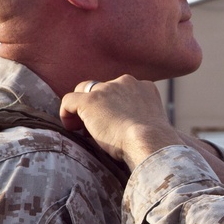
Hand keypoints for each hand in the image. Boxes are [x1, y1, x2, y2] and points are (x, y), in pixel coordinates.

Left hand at [60, 75, 180, 168]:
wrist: (149, 141)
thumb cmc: (155, 141)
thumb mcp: (156, 123)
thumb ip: (145, 118)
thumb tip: (142, 128)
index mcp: (144, 87)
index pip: (122, 90)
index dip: (114, 106)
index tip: (115, 122)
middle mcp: (126, 82)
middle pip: (103, 88)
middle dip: (100, 105)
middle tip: (100, 127)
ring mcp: (107, 89)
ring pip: (85, 91)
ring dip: (84, 109)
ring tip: (82, 128)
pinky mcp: (90, 100)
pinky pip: (69, 100)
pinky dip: (67, 113)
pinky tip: (71, 127)